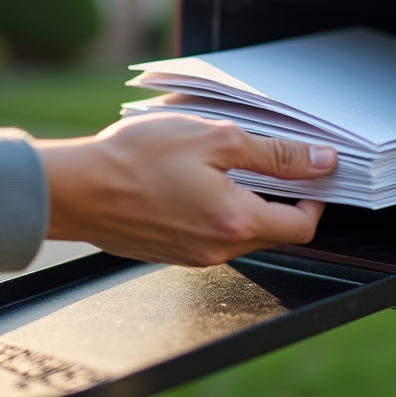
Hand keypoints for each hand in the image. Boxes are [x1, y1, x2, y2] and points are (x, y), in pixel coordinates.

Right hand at [33, 114, 337, 266]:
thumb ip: (274, 154)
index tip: (312, 175)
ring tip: (225, 167)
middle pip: (273, 234)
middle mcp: (217, 250)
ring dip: (246, 206)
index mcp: (236, 223)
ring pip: (240, 236)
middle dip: (282, 201)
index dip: (316, 200)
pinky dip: (216, 213)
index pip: (302, 226)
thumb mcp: (216, 139)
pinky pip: (209, 237)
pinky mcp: (169, 253)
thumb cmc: (137, 158)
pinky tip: (195, 183)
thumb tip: (321, 162)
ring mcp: (192, 257)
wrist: (74, 189)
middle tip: (270, 164)